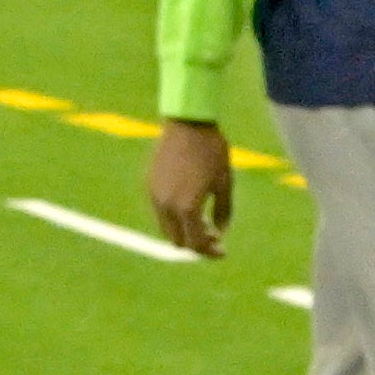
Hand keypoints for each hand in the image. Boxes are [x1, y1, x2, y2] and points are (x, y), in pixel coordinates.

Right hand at [143, 117, 236, 257]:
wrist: (188, 122)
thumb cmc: (212, 150)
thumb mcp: (225, 182)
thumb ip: (224, 212)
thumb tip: (220, 233)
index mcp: (187, 208)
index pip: (196, 244)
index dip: (210, 252)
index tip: (222, 251)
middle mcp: (167, 206)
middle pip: (178, 241)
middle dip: (196, 244)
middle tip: (213, 236)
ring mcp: (155, 196)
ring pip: (166, 229)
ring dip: (183, 231)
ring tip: (202, 221)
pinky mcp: (149, 185)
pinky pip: (160, 212)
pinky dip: (174, 218)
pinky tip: (188, 206)